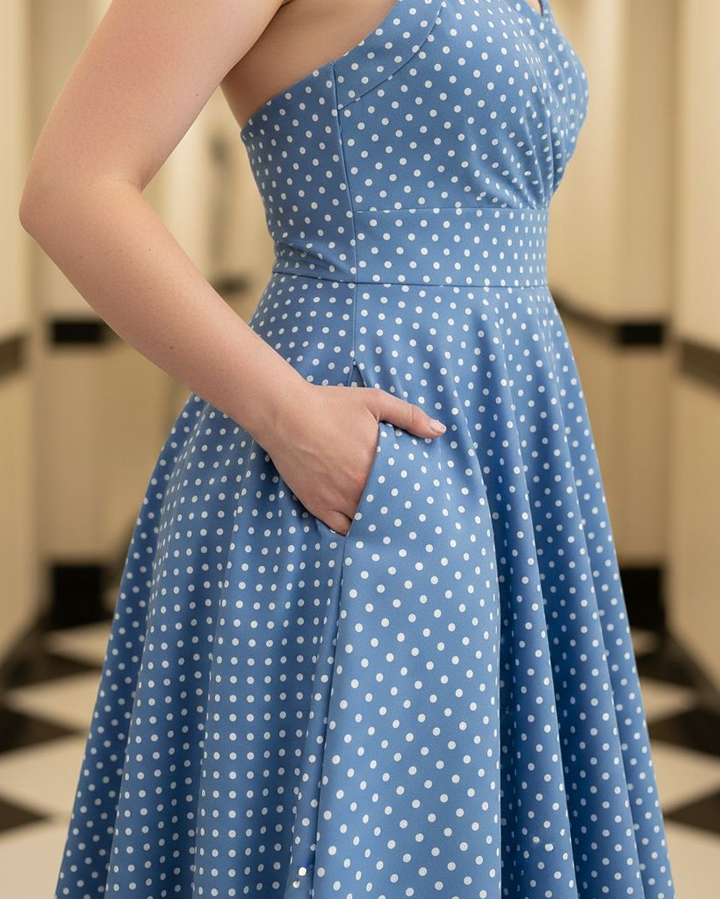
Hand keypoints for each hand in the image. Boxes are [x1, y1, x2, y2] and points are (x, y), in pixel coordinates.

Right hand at [261, 380, 446, 534]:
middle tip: (411, 518)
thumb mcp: (375, 402)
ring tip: (390, 526)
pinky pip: (342, 529)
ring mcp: (338, 501)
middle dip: (399, 513)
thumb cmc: (331, 405)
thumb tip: (439, 431)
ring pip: (367, 523)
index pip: (407, 492)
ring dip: (378, 523)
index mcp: (378, 466)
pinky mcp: (318, 506)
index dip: (416, 497)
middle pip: (389, 511)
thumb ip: (410, 416)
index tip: (424, 500)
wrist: (286, 414)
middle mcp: (360, 489)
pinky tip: (362, 528)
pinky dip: (353, 530)